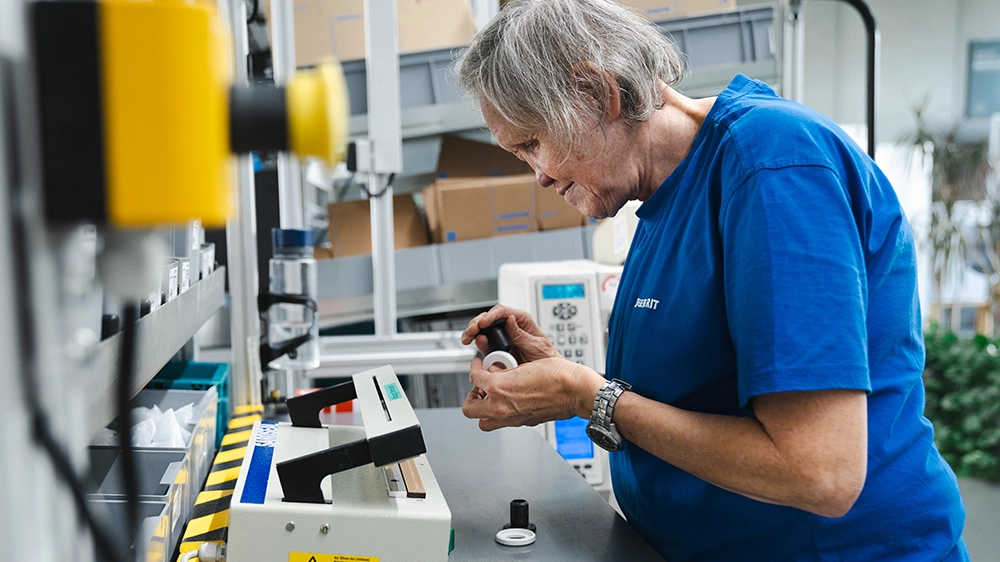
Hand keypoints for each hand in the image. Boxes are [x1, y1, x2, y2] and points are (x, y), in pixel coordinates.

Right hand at [461, 305, 559, 363]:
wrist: (547, 376)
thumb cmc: (546, 357)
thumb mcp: (536, 345)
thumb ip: (521, 334)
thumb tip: (510, 319)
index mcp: (521, 321)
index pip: (503, 312)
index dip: (491, 315)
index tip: (483, 323)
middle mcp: (510, 327)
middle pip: (489, 318)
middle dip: (477, 322)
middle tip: (472, 330)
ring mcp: (502, 338)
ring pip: (483, 329)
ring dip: (473, 331)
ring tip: (468, 337)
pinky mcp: (497, 349)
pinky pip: (484, 343)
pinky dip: (476, 342)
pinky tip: (472, 343)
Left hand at [462, 356, 604, 431]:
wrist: (575, 391)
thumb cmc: (556, 376)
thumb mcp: (523, 365)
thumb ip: (503, 371)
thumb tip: (494, 371)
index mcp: (499, 388)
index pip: (474, 378)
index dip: (474, 368)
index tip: (478, 366)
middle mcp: (501, 407)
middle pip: (469, 409)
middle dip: (472, 396)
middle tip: (479, 386)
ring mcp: (511, 419)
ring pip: (483, 422)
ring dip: (483, 410)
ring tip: (491, 397)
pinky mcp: (522, 423)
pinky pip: (502, 422)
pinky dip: (500, 413)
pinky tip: (508, 401)